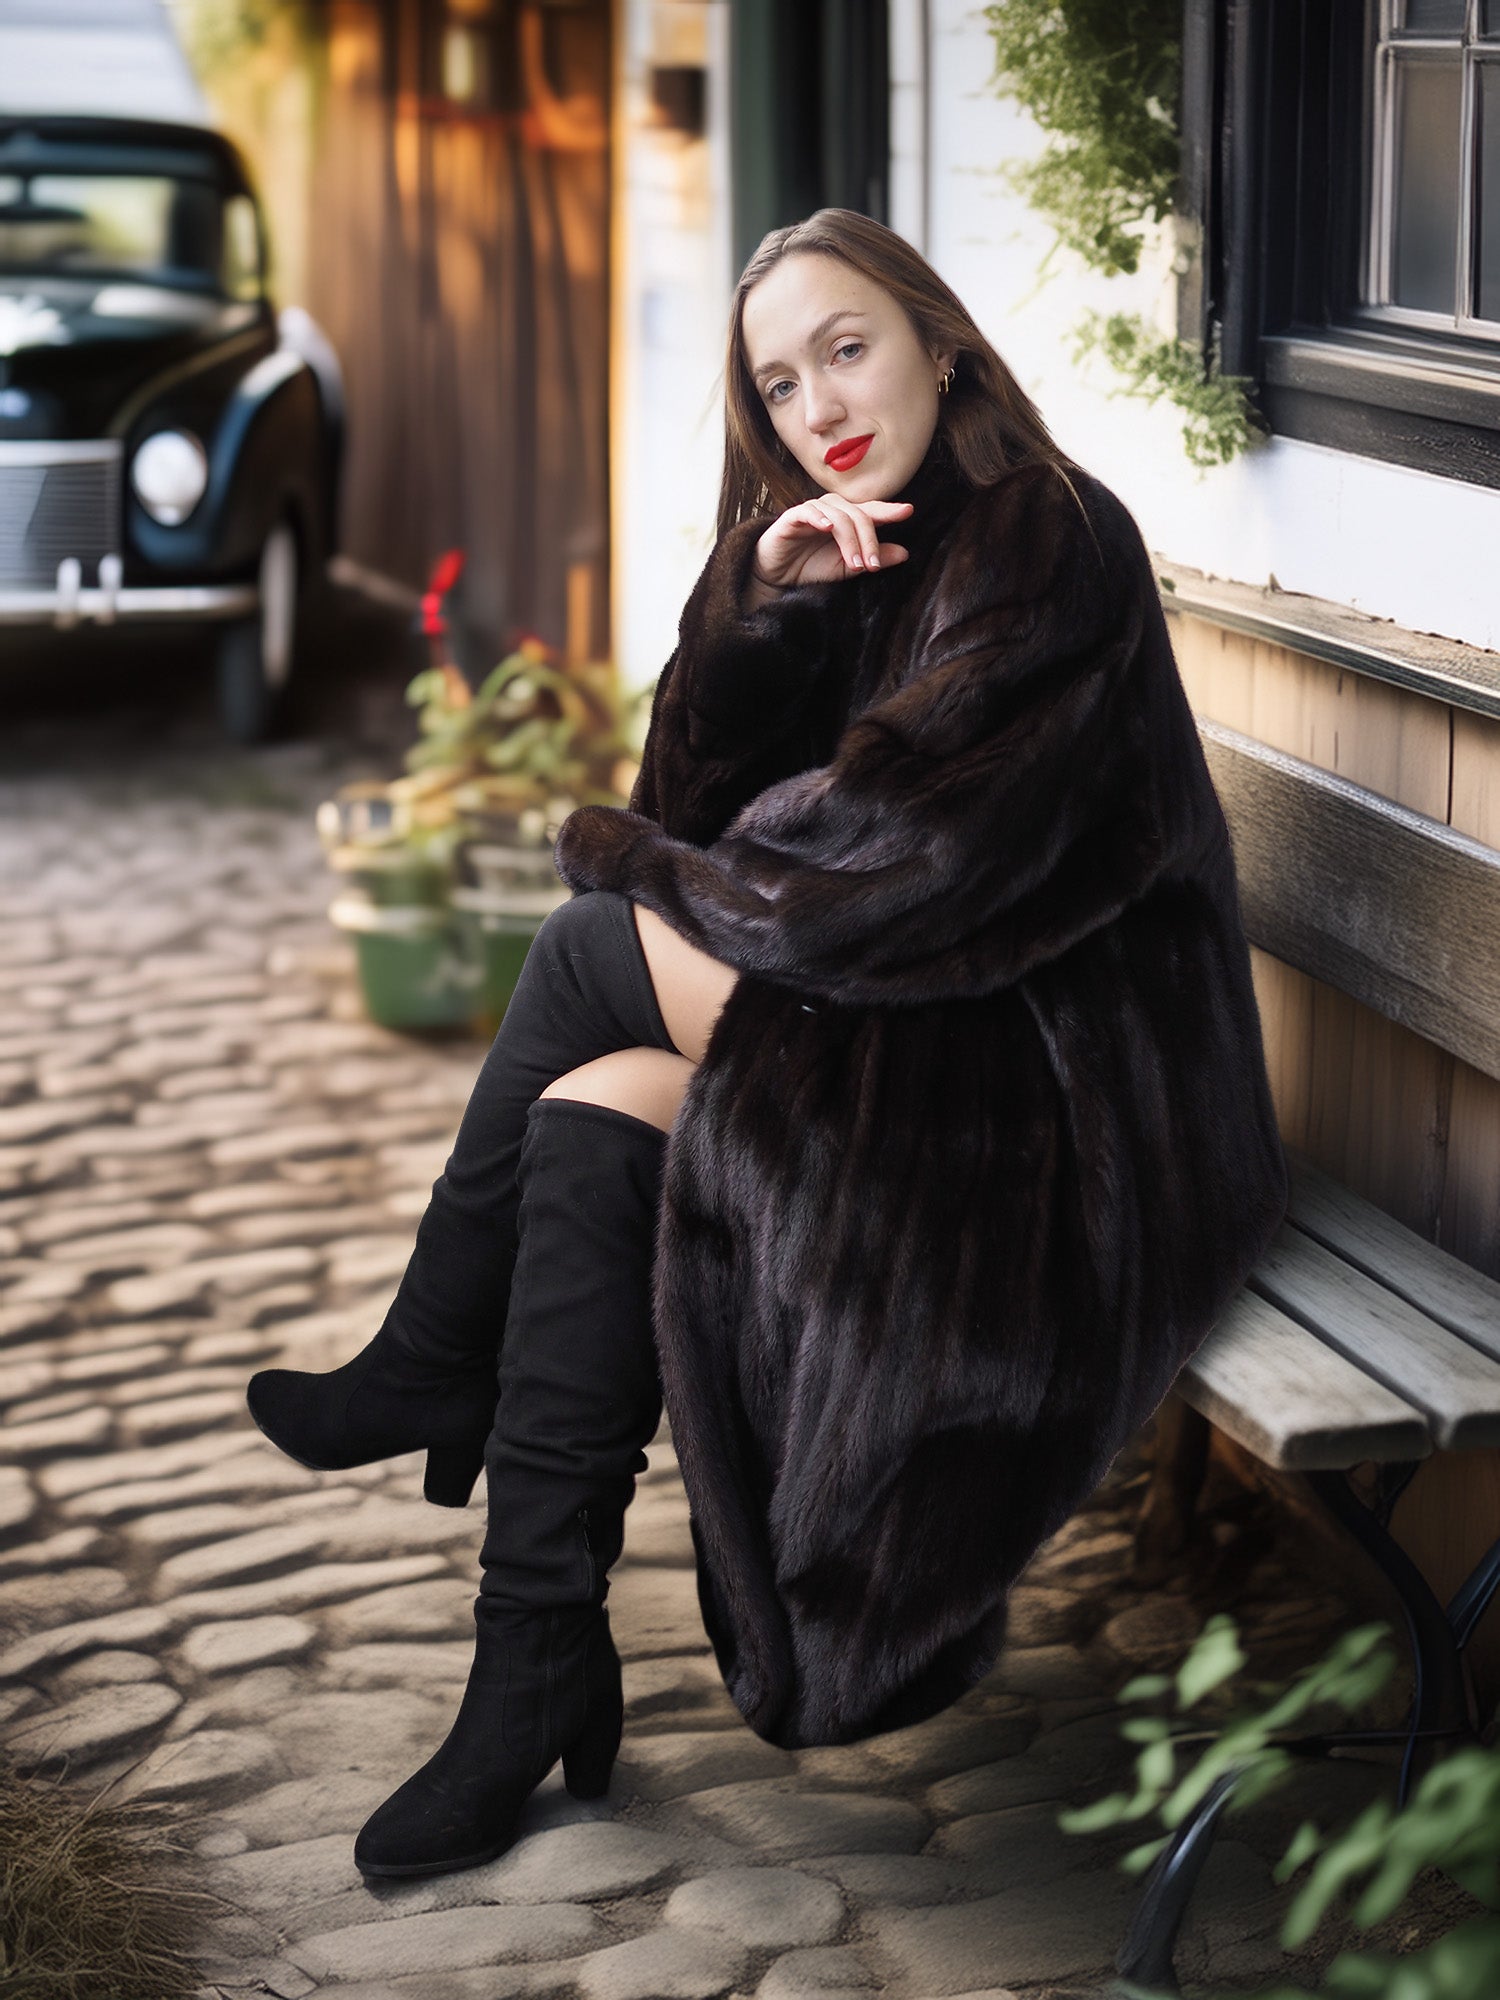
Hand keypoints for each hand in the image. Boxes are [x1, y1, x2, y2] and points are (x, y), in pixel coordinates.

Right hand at [744, 496, 914, 612]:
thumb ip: (872, 558)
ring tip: (854, 564)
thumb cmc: (810, 566)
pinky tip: (827, 527)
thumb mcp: (847, 567)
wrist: (776, 575)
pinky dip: (819, 517)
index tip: (908, 511)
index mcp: (848, 518)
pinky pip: (808, 511)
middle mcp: (833, 510)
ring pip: (838, 516)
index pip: (871, 511)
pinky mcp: (791, 517)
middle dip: (868, 541)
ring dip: (849, 540)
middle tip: (872, 566)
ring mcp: (813, 511)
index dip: (889, 510)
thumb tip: (905, 553)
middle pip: (858, 515)